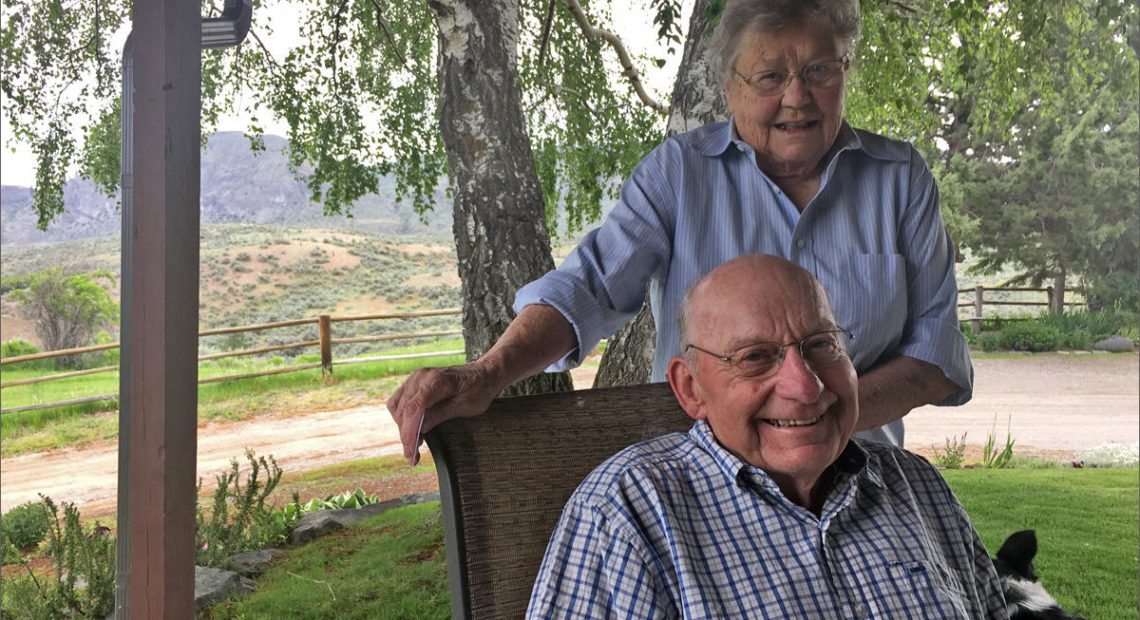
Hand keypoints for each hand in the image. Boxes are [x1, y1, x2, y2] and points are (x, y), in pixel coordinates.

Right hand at [386, 362, 501, 465]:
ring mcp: (416, 378)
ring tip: (414, 445)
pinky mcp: (414, 383)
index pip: (414, 409)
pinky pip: (399, 402)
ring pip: (397, 407)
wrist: (483, 374)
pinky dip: (402, 418)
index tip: (410, 452)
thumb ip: (438, 416)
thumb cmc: (478, 389)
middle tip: (413, 456)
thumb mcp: (463, 407)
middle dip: (406, 435)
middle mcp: (421, 377)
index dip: (409, 433)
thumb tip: (419, 430)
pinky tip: (412, 430)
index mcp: (436, 381)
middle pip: (403, 411)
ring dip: (403, 428)